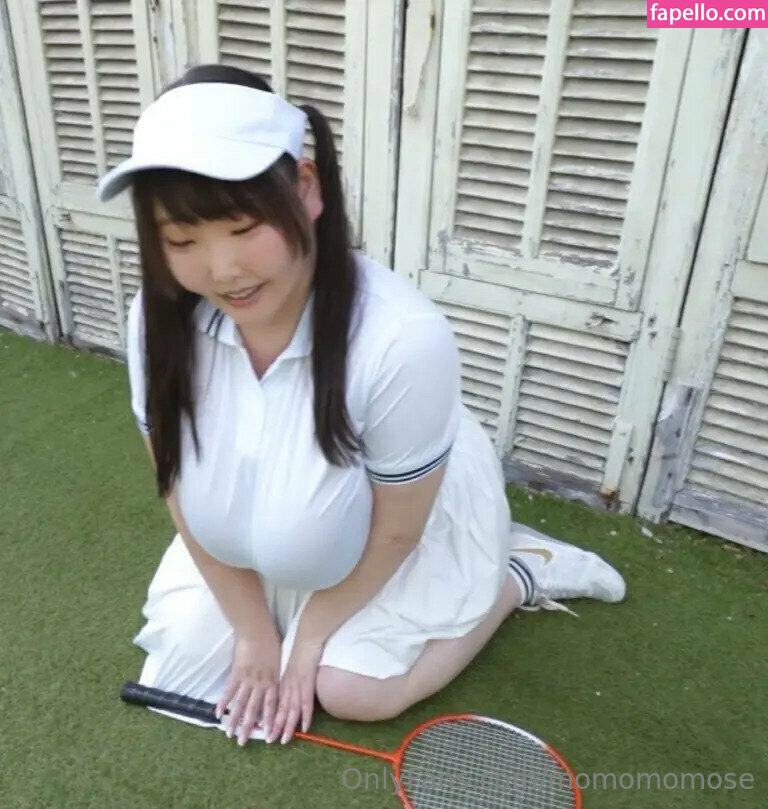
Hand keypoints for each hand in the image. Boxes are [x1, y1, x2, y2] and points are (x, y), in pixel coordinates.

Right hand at [215, 631, 280, 746]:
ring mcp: (247, 679)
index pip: (271, 706)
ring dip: (234, 719)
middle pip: (254, 709)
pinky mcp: (236, 673)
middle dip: (248, 727)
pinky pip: (229, 690)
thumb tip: (276, 689)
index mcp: (273, 681)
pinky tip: (218, 713)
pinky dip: (223, 702)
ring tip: (229, 734)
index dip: (269, 721)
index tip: (268, 736)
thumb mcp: (278, 662)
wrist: (257, 631)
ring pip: (240, 703)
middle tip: (243, 743)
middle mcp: (260, 683)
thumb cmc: (271, 644)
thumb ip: (275, 677)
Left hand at [267, 639, 323, 743]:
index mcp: (279, 682)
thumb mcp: (284, 666)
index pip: (271, 703)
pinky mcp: (307, 683)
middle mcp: (286, 686)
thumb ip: (281, 680)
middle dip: (274, 726)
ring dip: (287, 726)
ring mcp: (297, 685)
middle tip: (268, 741)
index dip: (266, 718)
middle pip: (278, 709)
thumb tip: (276, 692)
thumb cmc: (296, 650)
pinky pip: (306, 702)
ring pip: (290, 709)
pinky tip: (305, 728)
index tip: (261, 730)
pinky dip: (306, 716)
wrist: (306, 640)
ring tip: (284, 740)